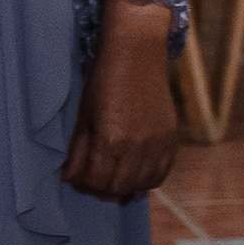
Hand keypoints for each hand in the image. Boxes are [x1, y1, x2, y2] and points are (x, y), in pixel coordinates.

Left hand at [62, 0, 180, 201]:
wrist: (137, 55)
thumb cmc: (103, 81)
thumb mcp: (84, 117)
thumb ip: (79, 151)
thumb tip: (72, 177)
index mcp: (111, 141)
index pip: (95, 182)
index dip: (82, 185)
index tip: (75, 180)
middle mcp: (138, 147)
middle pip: (117, 188)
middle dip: (100, 189)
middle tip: (91, 182)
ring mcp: (158, 144)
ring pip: (141, 185)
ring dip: (124, 187)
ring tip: (112, 180)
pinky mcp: (172, 138)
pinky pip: (161, 173)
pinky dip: (146, 179)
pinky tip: (134, 174)